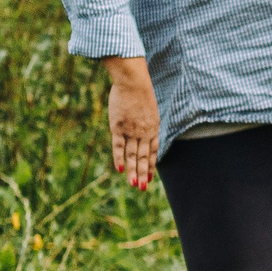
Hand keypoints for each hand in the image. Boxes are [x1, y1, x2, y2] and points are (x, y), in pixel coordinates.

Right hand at [105, 56, 159, 189]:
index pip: (153, 151)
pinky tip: (120, 169)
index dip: (151, 165)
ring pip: (133, 155)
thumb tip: (143, 128)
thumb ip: (146, 121)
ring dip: (133, 171)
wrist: (133, 82)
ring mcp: (132, 130)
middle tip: (142, 188)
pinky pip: (119, 146)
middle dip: (143, 174)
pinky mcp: (119, 127)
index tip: (150, 177)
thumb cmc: (140, 92)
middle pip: (143, 157)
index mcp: (153, 128)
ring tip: (134, 185)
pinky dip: (120, 158)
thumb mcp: (148, 109)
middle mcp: (144, 132)